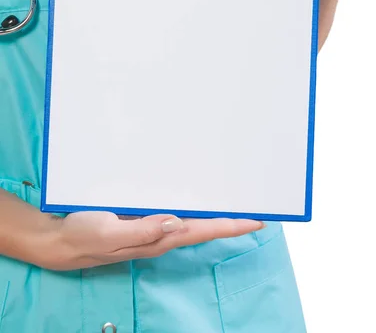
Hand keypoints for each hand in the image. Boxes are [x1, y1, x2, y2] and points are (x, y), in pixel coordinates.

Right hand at [41, 211, 263, 270]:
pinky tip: (197, 193)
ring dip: (214, 209)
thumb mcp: (109, 234)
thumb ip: (142, 230)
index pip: (203, 230)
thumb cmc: (83, 237)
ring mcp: (153, 225)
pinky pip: (174, 209)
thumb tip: (176, 221)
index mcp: (158, 238)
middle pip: (204, 225)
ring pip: (192, 217)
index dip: (231, 225)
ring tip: (236, 198)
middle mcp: (162, 232)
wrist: (60, 239)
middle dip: (230, 217)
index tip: (257, 219)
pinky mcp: (143, 216)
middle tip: (256, 204)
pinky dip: (191, 202)